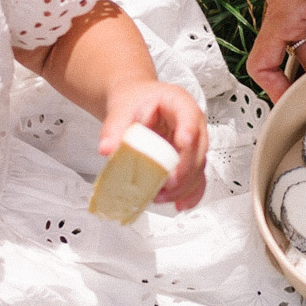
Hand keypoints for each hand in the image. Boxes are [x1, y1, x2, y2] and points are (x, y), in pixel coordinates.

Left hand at [100, 79, 207, 210]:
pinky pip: (195, 179)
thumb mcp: (121, 108)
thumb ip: (114, 127)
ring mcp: (192, 145)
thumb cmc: (133, 101)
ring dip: (183, 186)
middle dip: (184, 170)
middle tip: (167, 183)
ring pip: (198, 167)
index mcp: (179, 103)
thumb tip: (107, 149)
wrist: (134, 104)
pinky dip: (189, 194)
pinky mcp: (186, 162)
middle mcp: (192, 124)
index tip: (182, 143)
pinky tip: (180, 204)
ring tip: (161, 196)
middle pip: (198, 148)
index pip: (189, 115)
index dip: (189, 130)